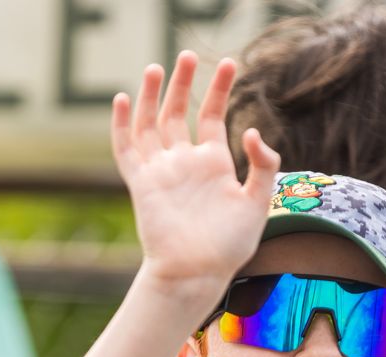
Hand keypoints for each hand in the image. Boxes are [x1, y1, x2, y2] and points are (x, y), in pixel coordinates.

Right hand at [112, 50, 279, 311]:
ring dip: (151, 95)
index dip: (218, 89)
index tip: (228, 63)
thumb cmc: (229, 246)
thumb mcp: (258, 203)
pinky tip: (122, 99)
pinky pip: (126, 148)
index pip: (212, 116)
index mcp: (214, 164)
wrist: (197, 274)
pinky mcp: (142, 184)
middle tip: (188, 54)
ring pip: (150, 123)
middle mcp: (185, 163)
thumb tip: (251, 132)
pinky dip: (122, 124)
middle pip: (178, 112)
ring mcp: (161, 171)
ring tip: (156, 67)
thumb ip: (264, 167)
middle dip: (183, 83)